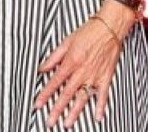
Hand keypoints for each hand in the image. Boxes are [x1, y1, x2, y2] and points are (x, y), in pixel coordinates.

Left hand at [34, 6, 132, 126]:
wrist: (110, 26)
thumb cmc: (88, 31)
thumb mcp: (66, 41)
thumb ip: (53, 57)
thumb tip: (42, 68)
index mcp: (71, 61)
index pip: (54, 81)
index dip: (45, 94)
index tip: (37, 104)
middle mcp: (82, 71)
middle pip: (66, 94)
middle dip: (56, 109)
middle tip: (49, 121)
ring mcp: (95, 75)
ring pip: (83, 97)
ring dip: (74, 112)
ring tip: (67, 123)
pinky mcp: (106, 76)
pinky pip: (103, 94)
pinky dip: (101, 106)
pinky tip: (97, 117)